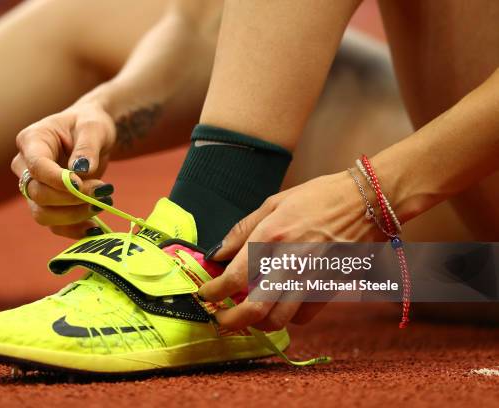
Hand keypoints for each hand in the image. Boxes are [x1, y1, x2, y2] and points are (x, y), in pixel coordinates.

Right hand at [11, 96, 116, 238]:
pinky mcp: (47, 204)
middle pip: (37, 194)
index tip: (81, 184)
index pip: (37, 167)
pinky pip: (55, 225)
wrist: (91, 135)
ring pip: (43, 214)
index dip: (57, 180)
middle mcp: (25, 166)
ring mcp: (34, 187)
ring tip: (104, 202)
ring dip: (75, 215)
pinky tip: (96, 227)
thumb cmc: (90, 125)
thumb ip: (88, 147)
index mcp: (32, 141)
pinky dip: (75, 230)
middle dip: (72, 198)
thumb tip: (82, 170)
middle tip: (104, 191)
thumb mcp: (94, 128)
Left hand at [198, 171, 383, 330]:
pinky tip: (280, 304)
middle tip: (221, 319)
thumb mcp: (274, 203)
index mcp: (271, 237)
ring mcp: (312, 278)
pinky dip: (288, 318)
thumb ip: (242, 231)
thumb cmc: (318, 197)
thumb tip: (217, 254)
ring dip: (257, 323)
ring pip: (279, 321)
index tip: (206, 294)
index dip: (213, 292)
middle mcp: (289, 262)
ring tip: (248, 314)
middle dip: (231, 321)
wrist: (368, 200)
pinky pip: (304, 317)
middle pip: (254, 310)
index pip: (233, 277)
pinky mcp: (330, 288)